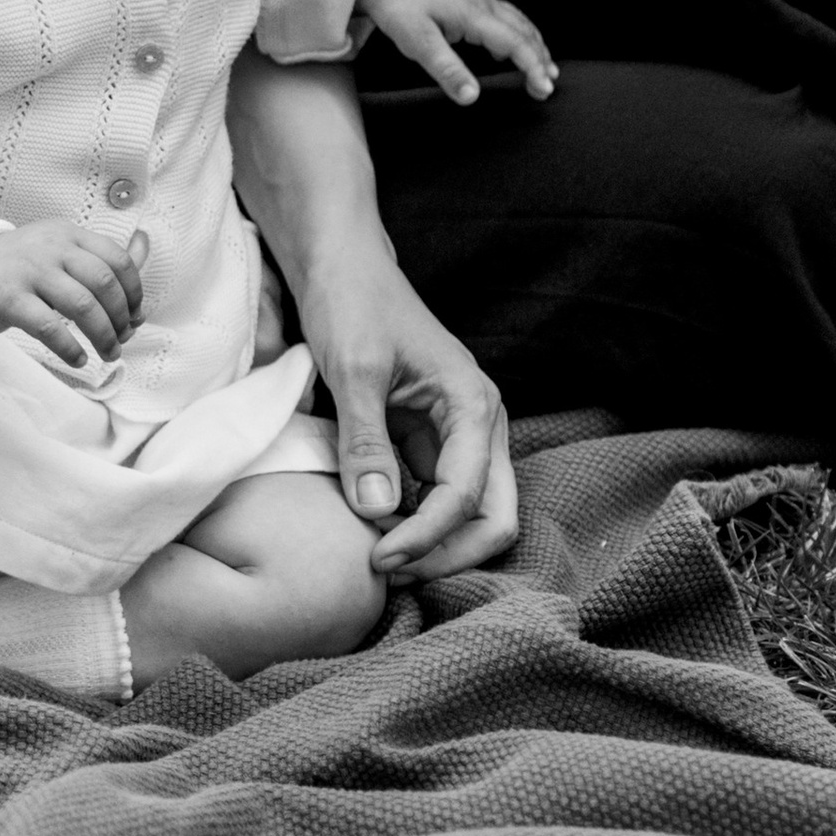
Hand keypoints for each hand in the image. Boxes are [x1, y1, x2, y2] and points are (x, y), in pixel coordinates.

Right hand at [0, 219, 147, 363]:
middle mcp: (51, 247)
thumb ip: (101, 254)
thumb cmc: (23, 266)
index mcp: (69, 234)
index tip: (134, 315)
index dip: (134, 291)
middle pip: (103, 283)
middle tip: (121, 340)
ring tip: (107, 354)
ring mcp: (29, 271)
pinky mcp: (8, 298)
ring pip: (81, 306)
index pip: (117, 259)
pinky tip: (78, 359)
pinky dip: (70, 348)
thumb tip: (145, 243)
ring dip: (103, 336)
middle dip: (120, 318)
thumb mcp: (61, 248)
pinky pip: (49, 327)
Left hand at [291, 238, 517, 580]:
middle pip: (491, 519)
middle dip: (447, 554)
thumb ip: (366, 441)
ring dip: (432, 546)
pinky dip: (414, 525)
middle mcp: (479, 425)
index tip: (378, 558)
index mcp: (473, 404)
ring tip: (375, 557)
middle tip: (387, 569)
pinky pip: (436, 500)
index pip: (466, 495)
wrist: (344, 266)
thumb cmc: (353, 303)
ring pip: (469, 516)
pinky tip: (375, 532)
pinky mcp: (430, 442)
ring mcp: (458, 436)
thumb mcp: (354, 369)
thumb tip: (377, 513)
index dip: (426, 537)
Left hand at [355, 0, 556, 104]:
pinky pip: (506, 15)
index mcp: (474, 14)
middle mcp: (482, 3)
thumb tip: (472, 97)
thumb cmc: (396, 6)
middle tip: (547, 88)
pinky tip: (516, 43)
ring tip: (544, 68)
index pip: (515, 43)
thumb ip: (447, 70)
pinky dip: (520, 32)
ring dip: (534, 45)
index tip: (543, 90)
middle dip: (540, 59)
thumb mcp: (418, 42)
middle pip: (523, 31)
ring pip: (518, 21)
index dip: (532, 67)